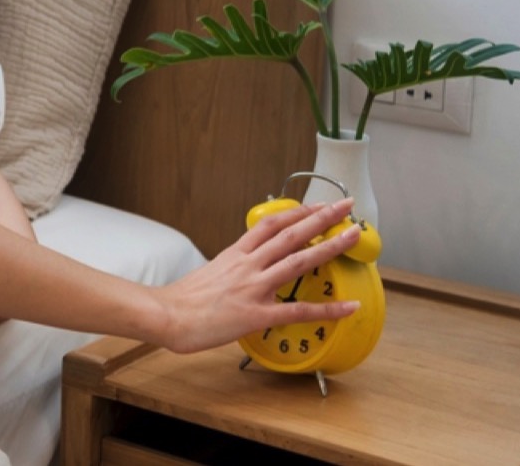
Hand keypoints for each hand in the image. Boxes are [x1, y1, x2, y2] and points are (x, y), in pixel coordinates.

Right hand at [154, 198, 361, 353]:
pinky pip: (299, 309)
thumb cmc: (183, 299)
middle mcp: (248, 264)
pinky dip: (328, 308)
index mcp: (236, 254)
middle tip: (346, 206)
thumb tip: (245, 270)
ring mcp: (254, 287)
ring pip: (299, 261)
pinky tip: (349, 306)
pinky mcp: (257, 313)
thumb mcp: (210, 271)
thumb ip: (232, 268)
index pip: (272, 224)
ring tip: (354, 236)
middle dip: (322, 218)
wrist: (166, 315)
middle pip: (291, 234)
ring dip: (330, 246)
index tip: (317, 205)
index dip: (297, 212)